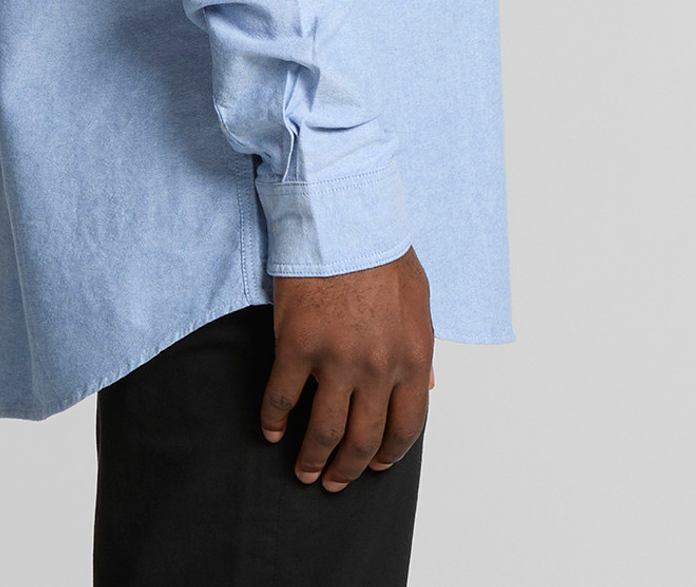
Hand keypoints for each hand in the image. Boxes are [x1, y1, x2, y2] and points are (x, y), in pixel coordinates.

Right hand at [260, 245, 433, 490]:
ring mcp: (336, 358)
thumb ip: (421, 345)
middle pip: (364, 439)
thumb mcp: (418, 297)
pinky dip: (274, 422)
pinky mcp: (297, 345)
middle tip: (335, 481)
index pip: (407, 426)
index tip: (377, 465)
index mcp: (413, 355)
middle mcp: (379, 366)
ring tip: (304, 471)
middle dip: (349, 469)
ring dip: (313, 459)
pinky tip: (270, 430)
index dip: (390, 454)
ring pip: (324, 431)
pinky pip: (282, 399)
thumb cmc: (380, 249)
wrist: (342, 214)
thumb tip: (425, 385)